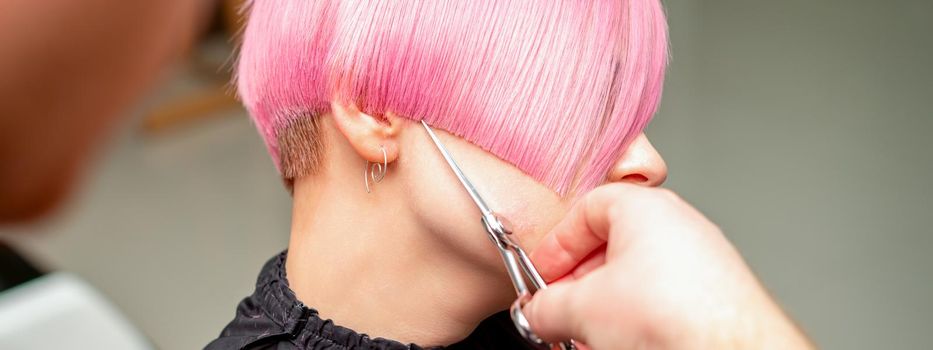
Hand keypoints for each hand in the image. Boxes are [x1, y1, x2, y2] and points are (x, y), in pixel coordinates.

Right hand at [524, 184, 811, 349]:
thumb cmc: (673, 314)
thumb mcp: (582, 308)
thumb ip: (547, 306)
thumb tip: (536, 312)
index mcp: (645, 208)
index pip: (587, 209)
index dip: (557, 245)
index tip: (543, 275)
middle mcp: (679, 226)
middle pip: (612, 247)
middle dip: (579, 285)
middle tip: (560, 313)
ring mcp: (702, 261)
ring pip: (637, 278)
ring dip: (605, 308)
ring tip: (589, 336)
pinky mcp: (715, 295)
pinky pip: (663, 299)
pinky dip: (636, 319)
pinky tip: (622, 342)